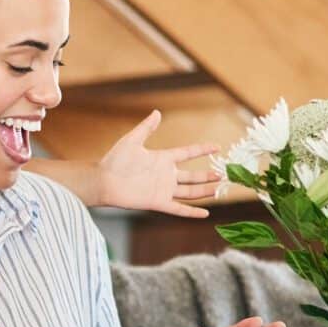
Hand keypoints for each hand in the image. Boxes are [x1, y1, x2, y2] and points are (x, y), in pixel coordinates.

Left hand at [95, 111, 221, 216]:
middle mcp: (166, 175)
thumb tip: (157, 112)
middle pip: (193, 176)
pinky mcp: (158, 202)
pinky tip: (206, 213)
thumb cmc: (115, 160)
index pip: (188, 153)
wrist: (103, 181)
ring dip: (204, 191)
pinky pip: (179, 208)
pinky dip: (192, 212)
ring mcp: (163, 189)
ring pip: (190, 192)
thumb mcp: (132, 140)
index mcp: (162, 158)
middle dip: (208, 175)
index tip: (217, 146)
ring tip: (219, 189)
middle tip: (224, 173)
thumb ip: (146, 128)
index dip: (202, 150)